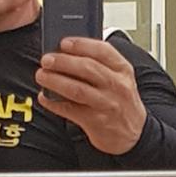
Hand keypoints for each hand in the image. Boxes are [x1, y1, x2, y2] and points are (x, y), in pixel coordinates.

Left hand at [35, 37, 146, 154]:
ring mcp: (107, 104)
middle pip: (87, 68)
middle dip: (63, 62)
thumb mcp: (119, 78)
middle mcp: (117, 86)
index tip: (63, 42)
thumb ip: (99, 64)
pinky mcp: (96, 122)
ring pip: (77, 89)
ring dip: (55, 81)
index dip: (81, 44)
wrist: (133, 134)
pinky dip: (54, 103)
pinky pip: (70, 110)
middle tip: (46, 60)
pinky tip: (44, 97)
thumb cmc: (120, 101)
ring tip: (41, 76)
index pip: (103, 51)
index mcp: (122, 70)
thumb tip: (66, 52)